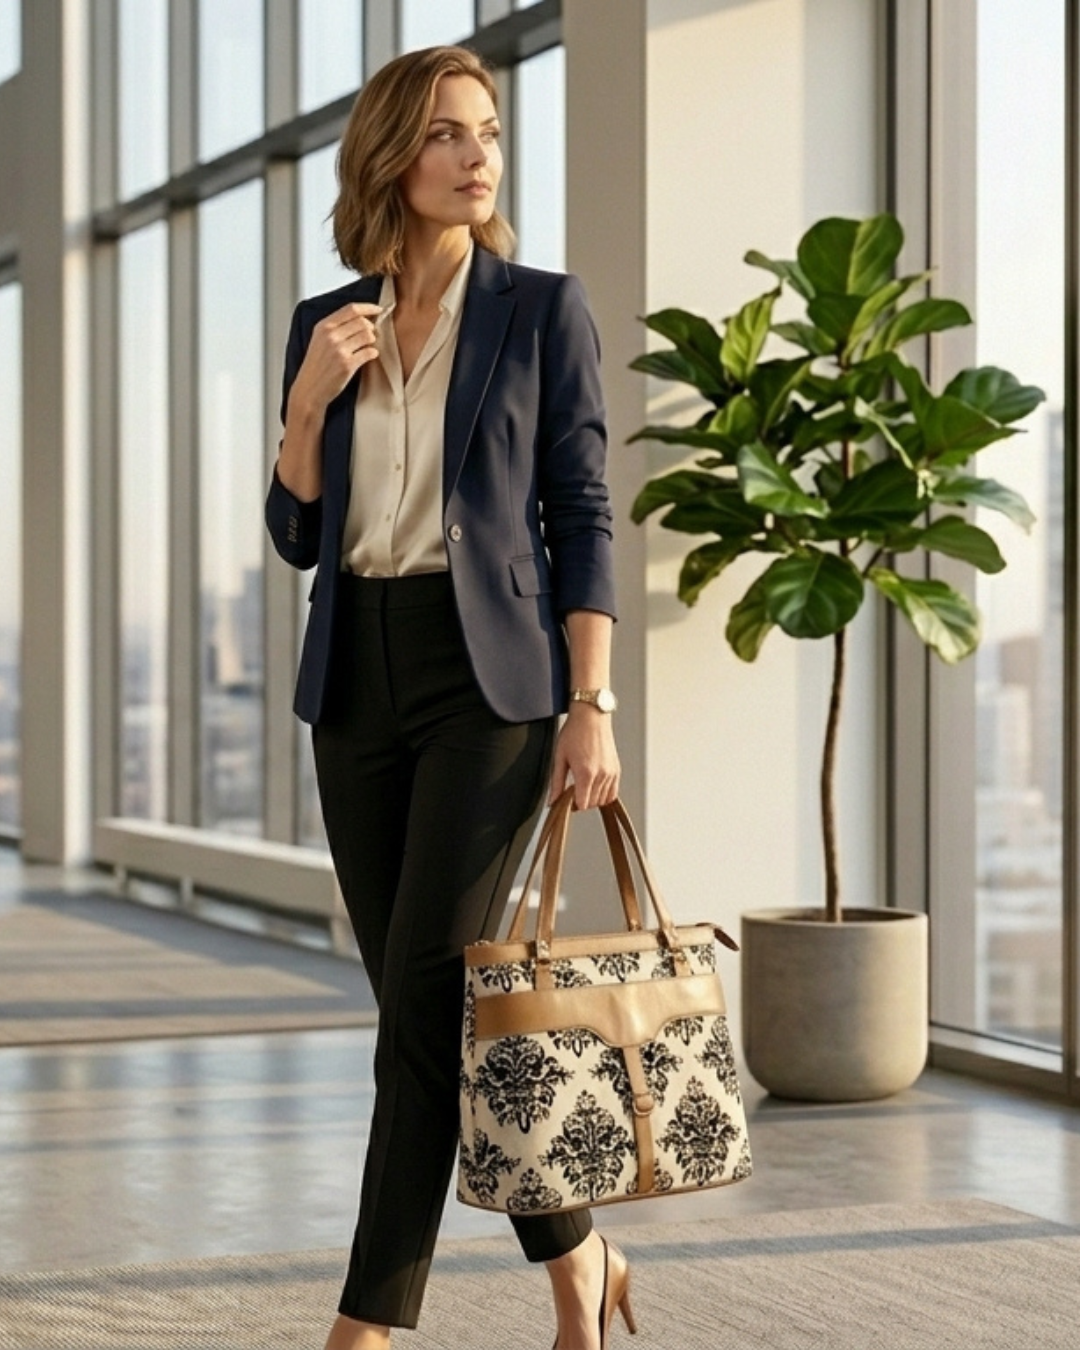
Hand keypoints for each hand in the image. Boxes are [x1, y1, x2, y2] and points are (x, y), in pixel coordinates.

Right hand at [288, 302, 383, 417]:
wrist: (310, 389)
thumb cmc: (316, 366)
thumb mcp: (319, 340)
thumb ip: (336, 327)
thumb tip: (362, 318)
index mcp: (323, 326)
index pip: (351, 309)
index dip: (368, 307)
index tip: (378, 309)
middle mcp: (331, 336)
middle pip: (362, 322)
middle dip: (371, 327)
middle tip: (372, 334)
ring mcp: (339, 350)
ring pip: (368, 336)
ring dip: (372, 340)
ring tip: (368, 346)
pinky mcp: (347, 364)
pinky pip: (369, 352)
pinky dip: (373, 353)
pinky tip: (368, 356)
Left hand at [548, 705, 620, 809]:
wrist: (591, 716)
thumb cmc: (574, 733)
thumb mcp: (560, 757)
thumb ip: (556, 783)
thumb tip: (552, 801)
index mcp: (586, 773)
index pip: (582, 804)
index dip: (572, 806)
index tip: (566, 799)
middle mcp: (601, 775)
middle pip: (592, 804)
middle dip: (581, 801)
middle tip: (571, 790)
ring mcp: (611, 773)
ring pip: (603, 800)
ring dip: (592, 798)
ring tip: (582, 785)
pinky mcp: (616, 770)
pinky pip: (613, 792)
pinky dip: (604, 794)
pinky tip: (594, 786)